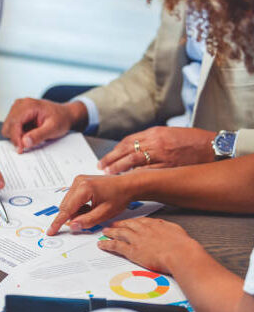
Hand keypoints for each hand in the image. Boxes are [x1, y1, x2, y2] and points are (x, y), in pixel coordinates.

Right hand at [2, 98, 87, 152]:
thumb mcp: (53, 129)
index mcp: (28, 105)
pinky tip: (30, 133)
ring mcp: (17, 108)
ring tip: (32, 136)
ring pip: (8, 128)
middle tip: (29, 143)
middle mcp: (20, 104)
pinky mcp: (17, 114)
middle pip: (8, 126)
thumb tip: (25, 142)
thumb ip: (39, 135)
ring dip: (17, 136)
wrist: (65, 114)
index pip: (14, 123)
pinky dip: (19, 134)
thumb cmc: (61, 119)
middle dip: (16, 138)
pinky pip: (12, 128)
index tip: (21, 150)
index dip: (16, 138)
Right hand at [47, 174, 134, 235]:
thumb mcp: (104, 213)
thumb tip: (73, 226)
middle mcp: (78, 181)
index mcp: (84, 188)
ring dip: (77, 211)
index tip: (51, 231)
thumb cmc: (119, 196)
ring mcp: (78, 180)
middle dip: (73, 216)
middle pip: (66, 206)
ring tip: (93, 210)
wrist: (127, 185)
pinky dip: (79, 206)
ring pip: (68, 203)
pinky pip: (72, 198)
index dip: (58, 222)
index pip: (67, 209)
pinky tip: (91, 206)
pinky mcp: (79, 181)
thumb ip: (87, 221)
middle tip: (89, 219)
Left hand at [98, 126, 216, 173]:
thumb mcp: (168, 134)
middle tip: (101, 166)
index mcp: (154, 132)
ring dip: (119, 167)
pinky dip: (135, 174)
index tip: (106, 158)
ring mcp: (161, 154)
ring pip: (134, 160)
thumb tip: (133, 150)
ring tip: (109, 173)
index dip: (115, 151)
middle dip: (111, 159)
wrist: (211, 147)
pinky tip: (126, 179)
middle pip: (127, 150)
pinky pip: (147, 170)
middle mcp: (155, 141)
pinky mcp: (168, 165)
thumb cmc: (190, 141)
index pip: (128, 141)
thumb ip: (150, 140)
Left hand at [98, 217, 202, 273]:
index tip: (128, 222)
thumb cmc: (182, 246)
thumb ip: (168, 228)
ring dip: (111, 232)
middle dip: (119, 224)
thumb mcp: (176, 231)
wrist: (180, 254)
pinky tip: (102, 244)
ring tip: (105, 232)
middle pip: (127, 225)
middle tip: (112, 224)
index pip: (139, 221)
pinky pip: (116, 246)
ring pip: (119, 233)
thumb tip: (167, 228)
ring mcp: (136, 239)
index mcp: (154, 224)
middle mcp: (143, 230)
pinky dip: (107, 245)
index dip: (131, 222)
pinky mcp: (132, 250)